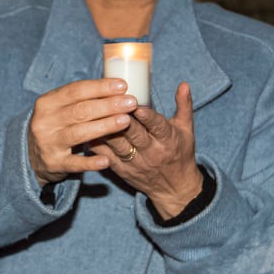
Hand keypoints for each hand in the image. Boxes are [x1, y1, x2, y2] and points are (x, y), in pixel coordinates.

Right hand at [28, 78, 136, 184]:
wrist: (32, 157)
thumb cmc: (56, 126)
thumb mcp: (61, 109)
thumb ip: (83, 99)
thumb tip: (118, 88)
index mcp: (47, 103)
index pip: (76, 90)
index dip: (100, 87)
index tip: (123, 86)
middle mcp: (45, 122)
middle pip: (80, 111)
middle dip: (108, 105)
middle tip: (131, 103)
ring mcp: (48, 143)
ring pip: (79, 133)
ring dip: (104, 126)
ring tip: (125, 121)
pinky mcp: (54, 163)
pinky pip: (74, 163)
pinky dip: (90, 162)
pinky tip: (106, 160)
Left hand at [100, 83, 201, 219]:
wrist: (174, 188)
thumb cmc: (180, 153)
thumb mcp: (186, 130)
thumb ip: (184, 106)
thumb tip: (184, 84)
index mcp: (169, 140)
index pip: (157, 126)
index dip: (146, 116)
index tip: (136, 104)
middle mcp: (152, 153)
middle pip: (135, 135)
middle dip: (122, 119)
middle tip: (111, 102)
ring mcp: (135, 163)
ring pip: (118, 145)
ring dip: (106, 130)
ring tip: (95, 113)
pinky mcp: (122, 170)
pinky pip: (107, 156)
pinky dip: (97, 144)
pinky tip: (87, 130)